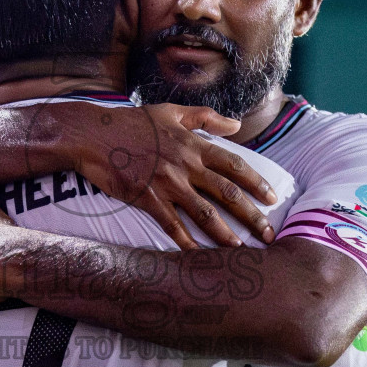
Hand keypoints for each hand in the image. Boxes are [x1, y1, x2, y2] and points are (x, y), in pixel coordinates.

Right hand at [50, 102, 277, 250]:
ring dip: (224, 233)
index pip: (234, 164)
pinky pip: (171, 224)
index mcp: (193, 144)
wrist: (94, 136)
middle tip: (268, 233)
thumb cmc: (132, 122)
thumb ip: (206, 118)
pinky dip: (185, 241)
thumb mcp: (171, 112)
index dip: (255, 182)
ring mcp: (166, 183)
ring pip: (203, 212)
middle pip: (226, 192)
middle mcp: (184, 165)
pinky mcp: (146, 198)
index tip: (272, 198)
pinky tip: (198, 254)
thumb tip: (236, 125)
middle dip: (251, 215)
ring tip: (241, 248)